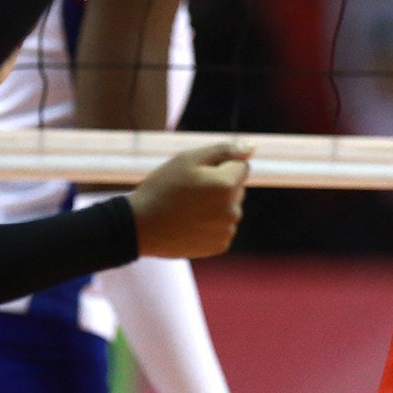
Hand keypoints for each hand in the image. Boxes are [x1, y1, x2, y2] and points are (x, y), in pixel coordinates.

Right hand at [127, 142, 250, 257]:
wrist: (140, 227)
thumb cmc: (162, 188)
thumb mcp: (188, 159)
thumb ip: (224, 151)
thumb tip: (252, 147)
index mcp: (227, 186)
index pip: (242, 167)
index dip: (221, 167)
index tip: (199, 175)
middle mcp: (233, 210)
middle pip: (237, 189)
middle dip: (221, 186)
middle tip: (190, 192)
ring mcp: (227, 230)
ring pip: (229, 209)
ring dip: (216, 206)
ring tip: (187, 209)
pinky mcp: (220, 245)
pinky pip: (223, 227)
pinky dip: (211, 224)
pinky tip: (190, 224)